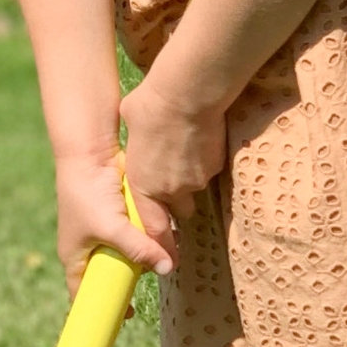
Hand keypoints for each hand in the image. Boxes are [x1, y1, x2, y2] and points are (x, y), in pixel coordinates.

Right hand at [54, 150, 173, 295]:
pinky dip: (146, 236)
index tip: (126, 317)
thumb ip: (139, 250)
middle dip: (129, 279)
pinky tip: (163, 236)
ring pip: (125, 252)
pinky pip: (133, 232)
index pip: (84, 292)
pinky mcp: (116, 213)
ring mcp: (101, 229)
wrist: (88, 152)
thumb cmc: (89, 195)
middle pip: (110, 273)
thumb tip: (168, 268)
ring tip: (161, 258)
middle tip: (148, 284)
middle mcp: (86, 246)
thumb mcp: (113, 228)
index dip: (102, 306)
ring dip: (142, 255)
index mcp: (74, 256)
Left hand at [117, 73, 226, 253]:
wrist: (187, 94)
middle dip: (178, 202)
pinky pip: (210, 170)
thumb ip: (136, 144)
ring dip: (192, 178)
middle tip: (176, 182)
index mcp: (144, 186)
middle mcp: (172, 190)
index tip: (165, 252)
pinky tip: (201, 139)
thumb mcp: (130, 125)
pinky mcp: (216, 166)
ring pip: (196, 189)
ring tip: (188, 151)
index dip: (159, 241)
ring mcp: (197, 180)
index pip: (154, 228)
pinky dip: (205, 160)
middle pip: (180, 211)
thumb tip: (140, 135)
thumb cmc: (150, 105)